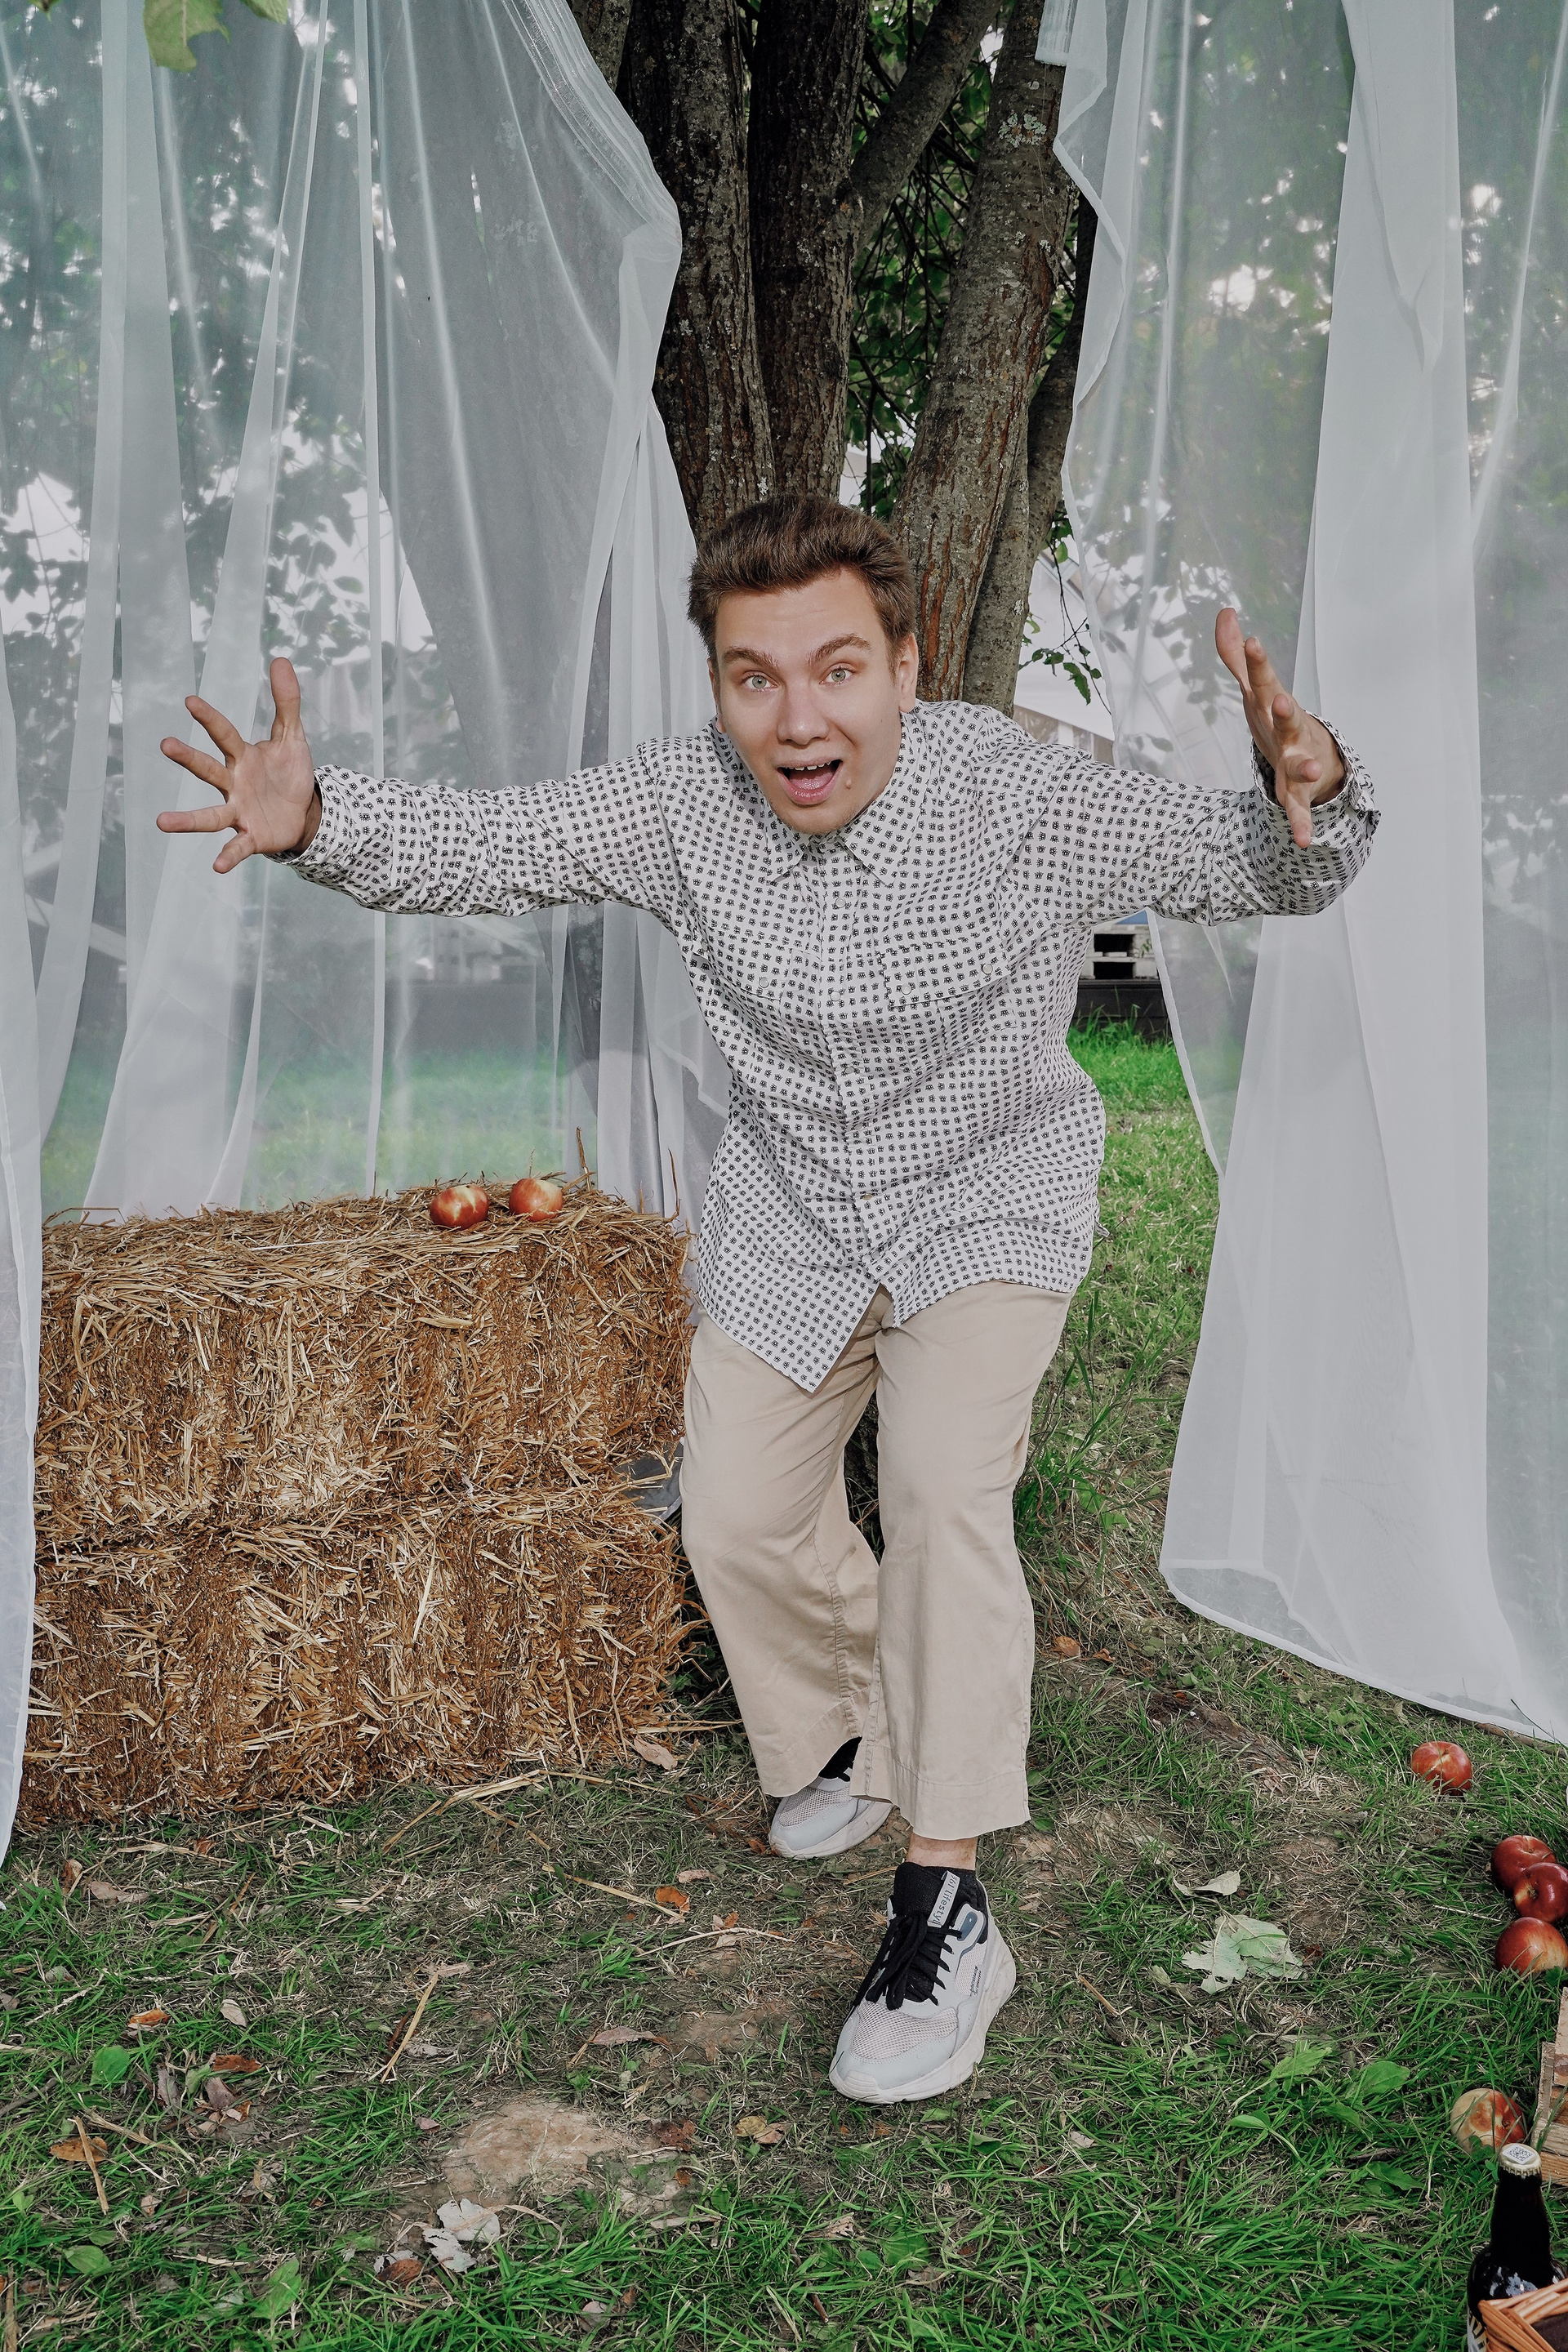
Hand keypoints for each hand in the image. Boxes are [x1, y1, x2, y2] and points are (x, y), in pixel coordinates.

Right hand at [157, 656, 318, 872]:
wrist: (304, 813)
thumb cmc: (289, 773)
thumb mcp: (293, 737)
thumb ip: (286, 702)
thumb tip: (280, 659)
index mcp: (242, 756)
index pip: (225, 734)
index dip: (210, 718)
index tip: (190, 701)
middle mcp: (233, 783)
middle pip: (208, 770)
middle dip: (188, 758)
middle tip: (164, 745)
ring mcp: (239, 811)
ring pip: (209, 815)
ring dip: (186, 820)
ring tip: (161, 822)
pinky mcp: (251, 837)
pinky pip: (236, 848)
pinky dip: (227, 856)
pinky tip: (215, 867)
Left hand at [1215, 607, 1343, 849]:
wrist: (1315, 762)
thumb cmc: (1277, 720)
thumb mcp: (1254, 689)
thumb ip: (1236, 655)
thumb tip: (1224, 612)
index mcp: (1275, 706)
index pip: (1263, 681)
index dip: (1256, 663)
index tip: (1253, 641)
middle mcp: (1290, 732)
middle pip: (1286, 719)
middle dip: (1284, 709)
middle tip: (1280, 699)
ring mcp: (1298, 762)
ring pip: (1301, 763)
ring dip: (1305, 765)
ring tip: (1311, 766)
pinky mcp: (1297, 793)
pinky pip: (1298, 810)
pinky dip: (1301, 824)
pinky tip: (1302, 842)